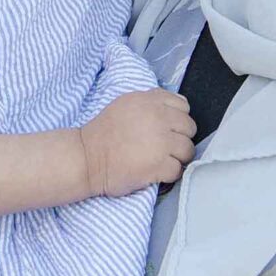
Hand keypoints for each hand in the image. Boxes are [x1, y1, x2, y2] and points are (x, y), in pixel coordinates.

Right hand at [79, 88, 194, 195]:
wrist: (86, 158)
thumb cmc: (103, 134)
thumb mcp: (126, 104)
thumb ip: (150, 104)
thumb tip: (173, 111)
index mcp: (150, 101)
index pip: (183, 106)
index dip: (178, 120)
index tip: (168, 129)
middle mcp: (158, 118)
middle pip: (189, 128)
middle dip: (179, 139)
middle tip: (165, 148)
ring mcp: (160, 142)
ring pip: (188, 150)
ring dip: (177, 158)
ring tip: (160, 161)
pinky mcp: (159, 165)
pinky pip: (178, 170)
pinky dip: (169, 174)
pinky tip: (155, 172)